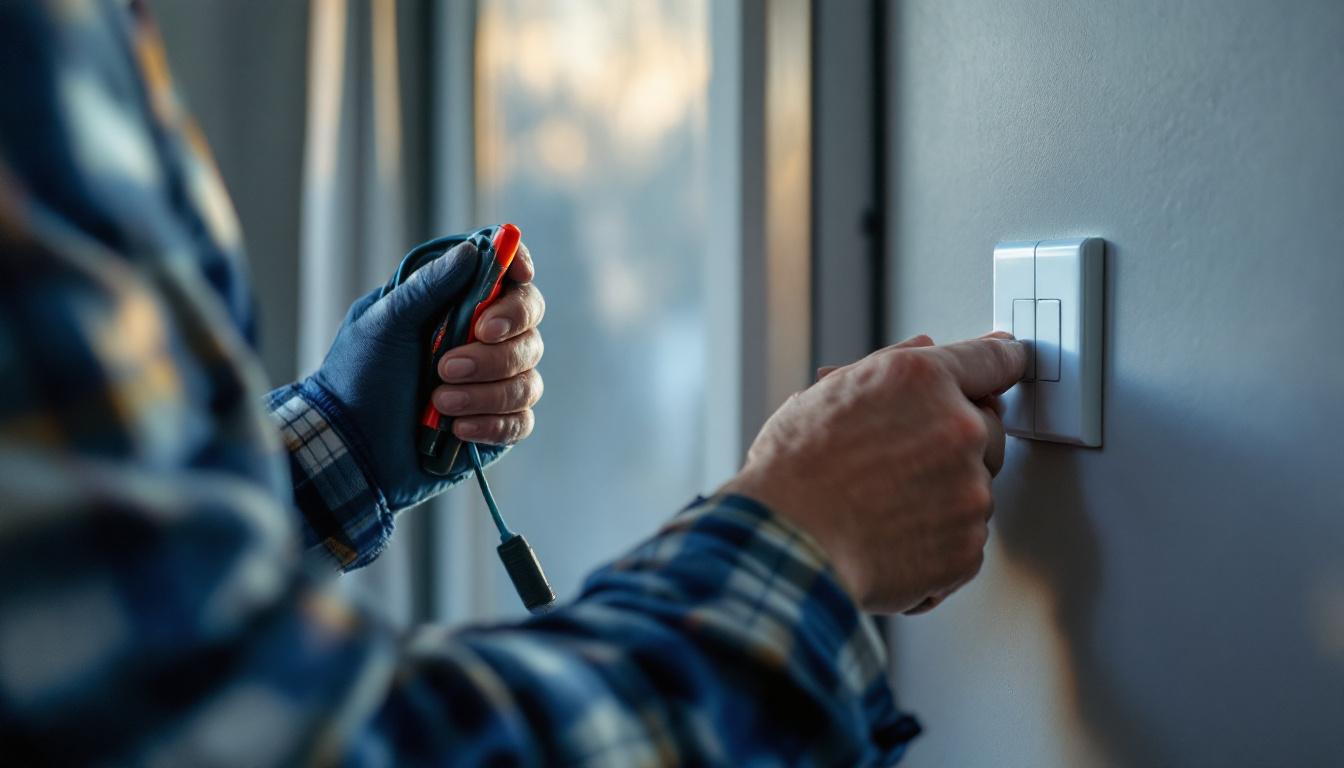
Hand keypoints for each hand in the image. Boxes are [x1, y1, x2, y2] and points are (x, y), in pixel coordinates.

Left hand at [307, 238, 544, 510]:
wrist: (349, 444)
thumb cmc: (359, 374)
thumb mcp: (384, 322)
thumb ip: (429, 286)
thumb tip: (472, 250)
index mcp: (457, 302)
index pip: (505, 273)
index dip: (517, 265)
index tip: (516, 272)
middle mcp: (485, 338)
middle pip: (529, 324)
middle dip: (496, 347)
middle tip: (449, 363)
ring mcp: (495, 382)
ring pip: (527, 377)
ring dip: (485, 390)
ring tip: (437, 400)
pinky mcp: (499, 425)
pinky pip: (520, 420)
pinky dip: (491, 423)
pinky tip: (454, 429)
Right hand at [721, 332, 1025, 613]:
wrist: (782, 546)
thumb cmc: (792, 473)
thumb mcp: (826, 395)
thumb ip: (889, 367)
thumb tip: (926, 348)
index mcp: (923, 381)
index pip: (993, 360)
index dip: (1002, 361)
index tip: (1009, 362)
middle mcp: (957, 430)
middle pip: (989, 430)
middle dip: (956, 442)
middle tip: (899, 464)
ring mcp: (968, 493)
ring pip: (975, 488)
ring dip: (944, 496)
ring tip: (883, 508)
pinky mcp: (967, 547)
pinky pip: (965, 540)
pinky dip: (937, 543)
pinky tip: (892, 537)